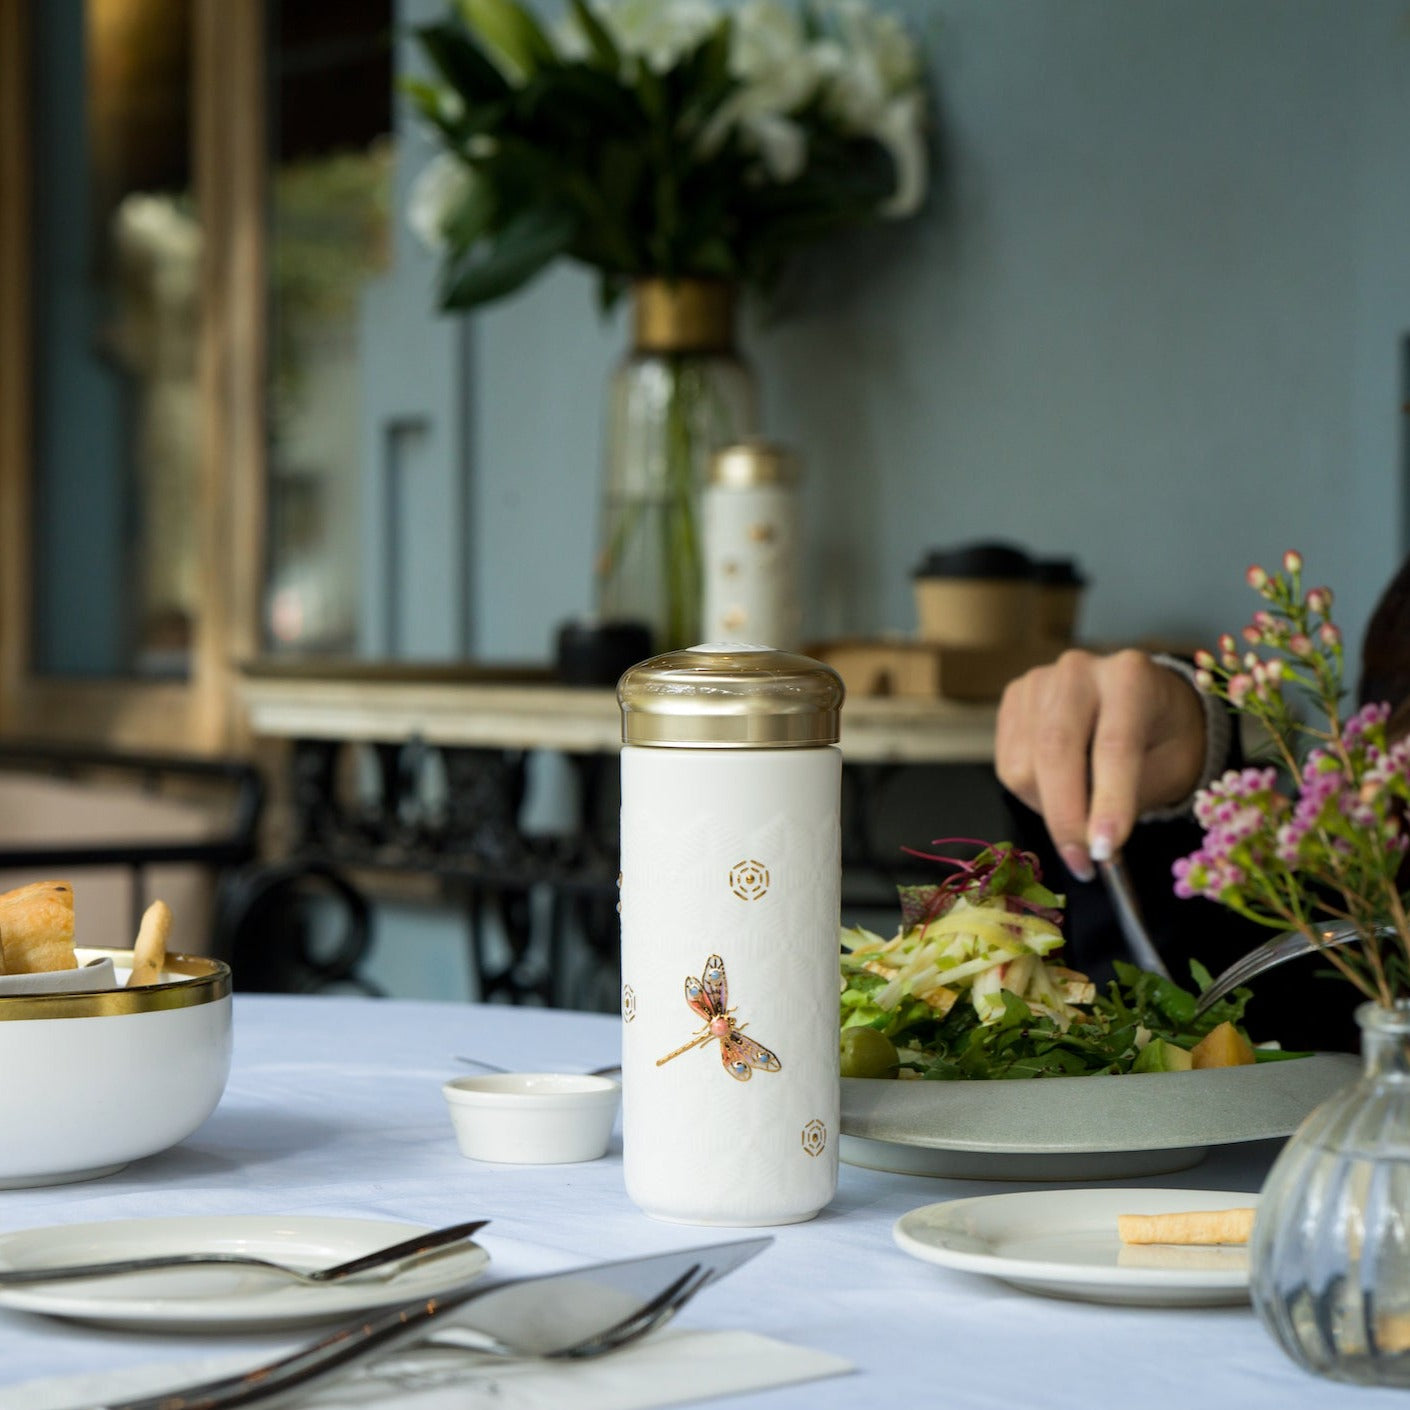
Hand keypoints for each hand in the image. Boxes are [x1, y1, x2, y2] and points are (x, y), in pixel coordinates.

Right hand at [995, 649, 1207, 880]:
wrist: (1144, 702)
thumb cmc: (1163, 738)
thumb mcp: (1171, 767)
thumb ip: (1133, 798)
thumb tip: (1093, 843)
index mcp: (1130, 677)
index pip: (1114, 744)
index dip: (1108, 801)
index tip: (1104, 850)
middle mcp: (1078, 671)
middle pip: (1055, 750)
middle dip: (1066, 817)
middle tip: (1081, 862)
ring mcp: (1038, 682)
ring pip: (1023, 765)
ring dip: (1048, 808)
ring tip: (1079, 815)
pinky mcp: (1012, 700)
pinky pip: (1007, 764)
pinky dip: (1031, 794)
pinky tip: (1059, 791)